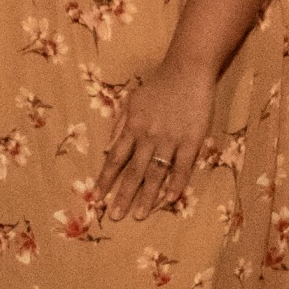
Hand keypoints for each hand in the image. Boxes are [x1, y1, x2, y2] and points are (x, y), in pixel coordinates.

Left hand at [94, 58, 224, 221]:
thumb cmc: (157, 87)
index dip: (105, 179)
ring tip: (138, 215)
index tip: (97, 198)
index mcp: (131, 128)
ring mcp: (170, 140)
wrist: (186, 73)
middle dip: (122, 195)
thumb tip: (108, 148)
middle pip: (132, 171)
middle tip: (114, 216)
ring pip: (155, 174)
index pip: (115, 159)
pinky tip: (168, 200)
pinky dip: (175, 184)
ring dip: (146, 196)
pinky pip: (182, 167)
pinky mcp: (191, 141)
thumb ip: (119, 125)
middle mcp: (147, 137)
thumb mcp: (130, 102)